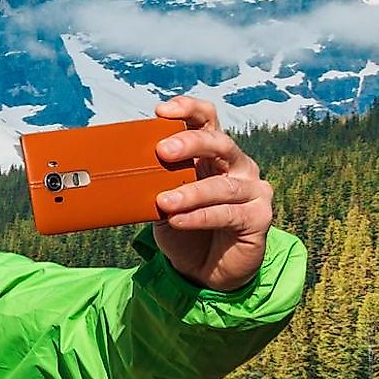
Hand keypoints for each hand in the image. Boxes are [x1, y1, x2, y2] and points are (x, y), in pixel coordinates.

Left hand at [151, 95, 274, 291]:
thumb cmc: (183, 227)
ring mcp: (253, 190)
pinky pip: (229, 213)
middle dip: (190, 143)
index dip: (189, 109)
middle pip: (219, 143)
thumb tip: (118, 172)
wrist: (203, 269)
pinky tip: (178, 220)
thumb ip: (151, 183)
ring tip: (163, 201)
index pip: (207, 120)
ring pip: (223, 185)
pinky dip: (200, 216)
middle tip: (161, 151)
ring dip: (190, 192)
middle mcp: (238, 165)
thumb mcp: (162, 201)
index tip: (161, 111)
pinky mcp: (259, 217)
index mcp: (212, 154)